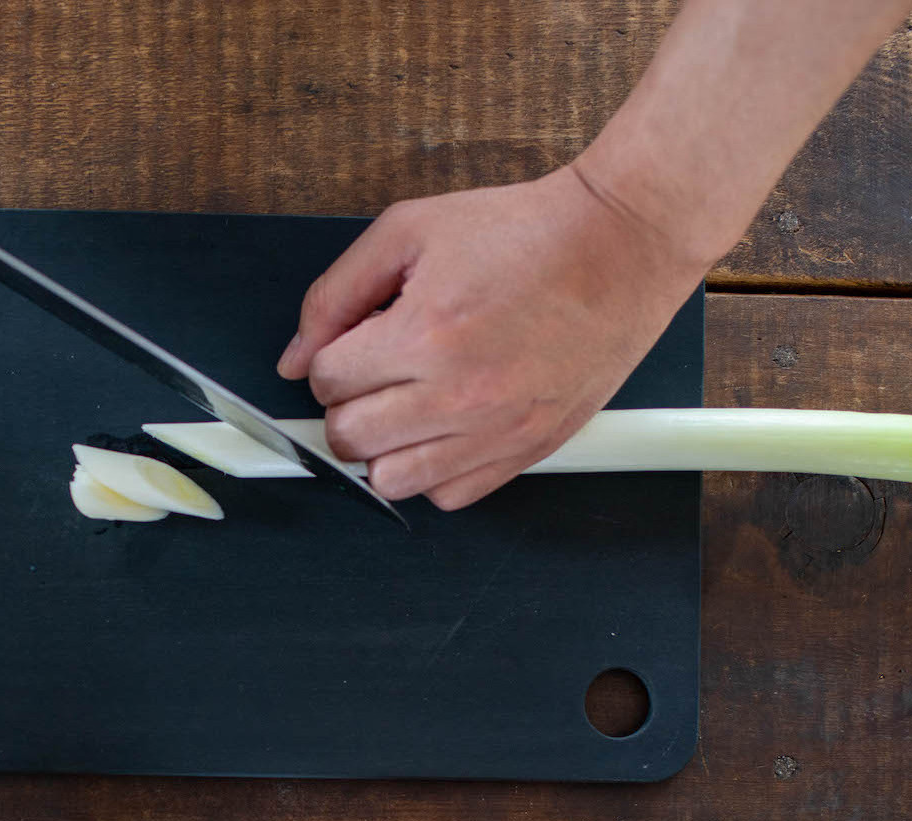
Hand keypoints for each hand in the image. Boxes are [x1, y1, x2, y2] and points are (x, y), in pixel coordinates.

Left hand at [276, 168, 704, 509]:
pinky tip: (447, 426)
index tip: (360, 343)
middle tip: (379, 373)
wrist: (617, 247)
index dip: (333, 358)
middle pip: (349, 438)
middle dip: (349, 404)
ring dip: (385, 446)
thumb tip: (294, 361)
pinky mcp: (526, 450)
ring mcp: (495, 430)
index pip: (325, 381)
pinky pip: (448, 497)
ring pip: (390, 482)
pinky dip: (435, 470)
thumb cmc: (521, 233)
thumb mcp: (411, 231)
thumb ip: (336, 295)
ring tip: (409, 405)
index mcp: (423, 333)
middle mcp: (457, 393)